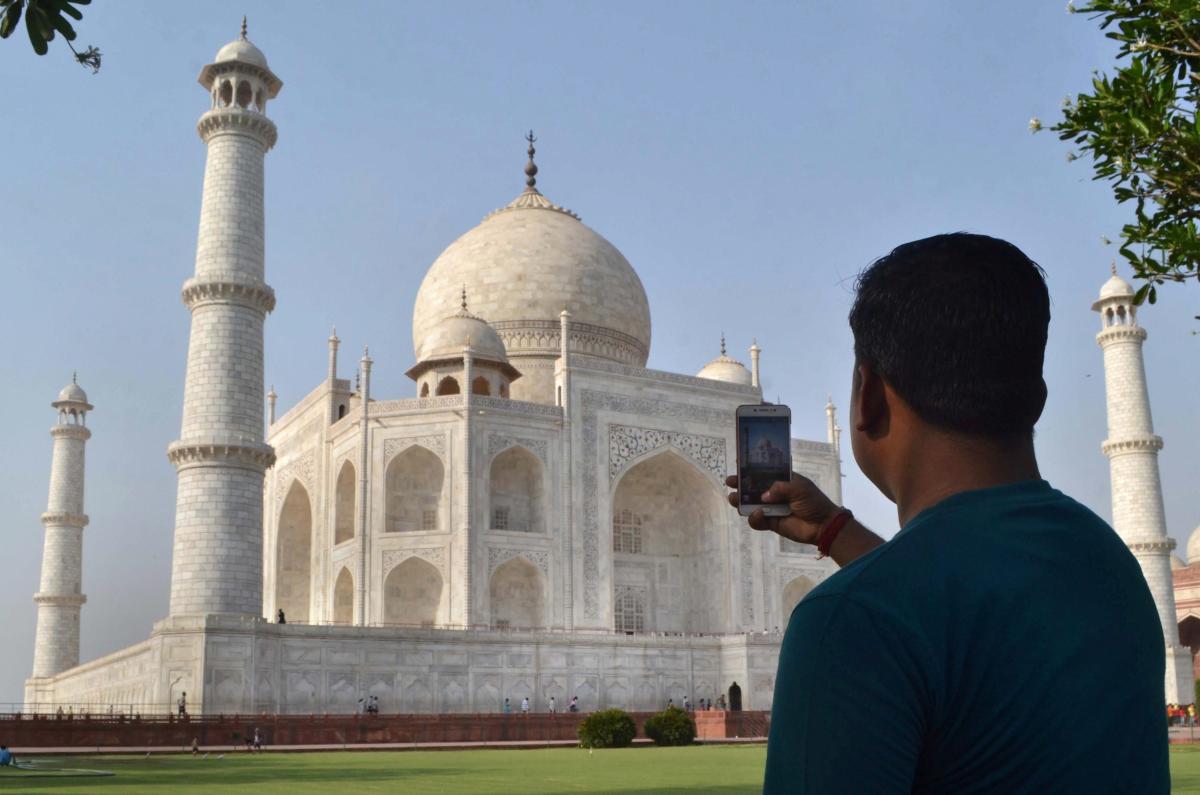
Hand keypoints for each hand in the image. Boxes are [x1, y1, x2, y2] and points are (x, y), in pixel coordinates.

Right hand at [725, 472, 839, 544]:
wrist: (823, 526)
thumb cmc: (814, 502)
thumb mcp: (799, 488)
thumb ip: (780, 488)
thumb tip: (763, 496)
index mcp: (783, 480)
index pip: (764, 472)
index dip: (751, 468)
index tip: (739, 463)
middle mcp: (775, 493)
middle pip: (753, 487)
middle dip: (740, 484)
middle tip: (730, 482)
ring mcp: (771, 508)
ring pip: (751, 504)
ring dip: (740, 501)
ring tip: (733, 498)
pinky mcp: (771, 523)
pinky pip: (757, 520)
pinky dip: (754, 518)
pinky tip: (757, 515)